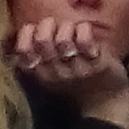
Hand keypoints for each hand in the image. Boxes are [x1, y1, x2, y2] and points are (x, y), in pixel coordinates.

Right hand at [10, 14, 128, 125]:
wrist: (106, 102)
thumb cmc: (76, 81)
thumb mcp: (51, 72)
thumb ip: (39, 53)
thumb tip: (28, 28)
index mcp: (42, 73)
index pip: (22, 50)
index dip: (27, 33)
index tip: (37, 29)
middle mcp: (56, 73)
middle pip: (42, 40)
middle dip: (48, 25)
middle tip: (57, 26)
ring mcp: (77, 70)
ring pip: (63, 40)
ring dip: (67, 28)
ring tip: (73, 31)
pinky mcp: (98, 65)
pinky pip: (85, 41)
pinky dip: (84, 30)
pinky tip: (86, 32)